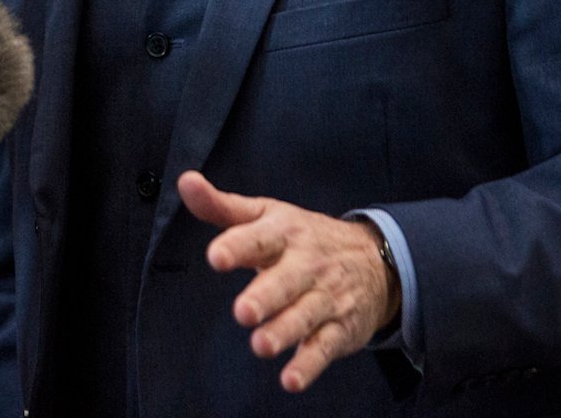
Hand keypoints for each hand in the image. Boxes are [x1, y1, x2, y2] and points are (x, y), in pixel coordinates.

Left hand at [178, 169, 395, 392]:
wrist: (376, 259)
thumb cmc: (304, 237)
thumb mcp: (266, 214)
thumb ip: (221, 205)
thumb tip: (185, 181)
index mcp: (285, 233)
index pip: (260, 238)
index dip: (238, 246)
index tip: (216, 256)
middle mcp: (307, 264)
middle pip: (286, 281)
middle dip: (265, 297)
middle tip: (242, 312)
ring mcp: (326, 297)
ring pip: (304, 316)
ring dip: (284, 331)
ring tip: (261, 345)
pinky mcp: (339, 329)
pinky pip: (324, 348)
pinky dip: (309, 365)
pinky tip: (290, 379)